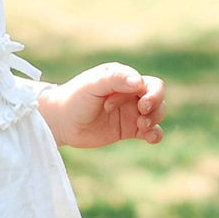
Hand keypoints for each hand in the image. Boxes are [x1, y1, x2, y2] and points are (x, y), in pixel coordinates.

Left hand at [41, 62, 166, 147]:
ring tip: (141, 127)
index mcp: (124, 78)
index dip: (150, 95)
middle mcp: (130, 94)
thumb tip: (139, 82)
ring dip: (155, 120)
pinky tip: (150, 139)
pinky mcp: (128, 129)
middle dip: (156, 107)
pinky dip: (154, 134)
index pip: (150, 84)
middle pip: (158, 98)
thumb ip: (115, 80)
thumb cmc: (74, 98)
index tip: (139, 104)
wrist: (61, 122)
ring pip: (156, 114)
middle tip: (141, 115)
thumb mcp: (93, 84)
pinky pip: (149, 131)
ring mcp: (130, 112)